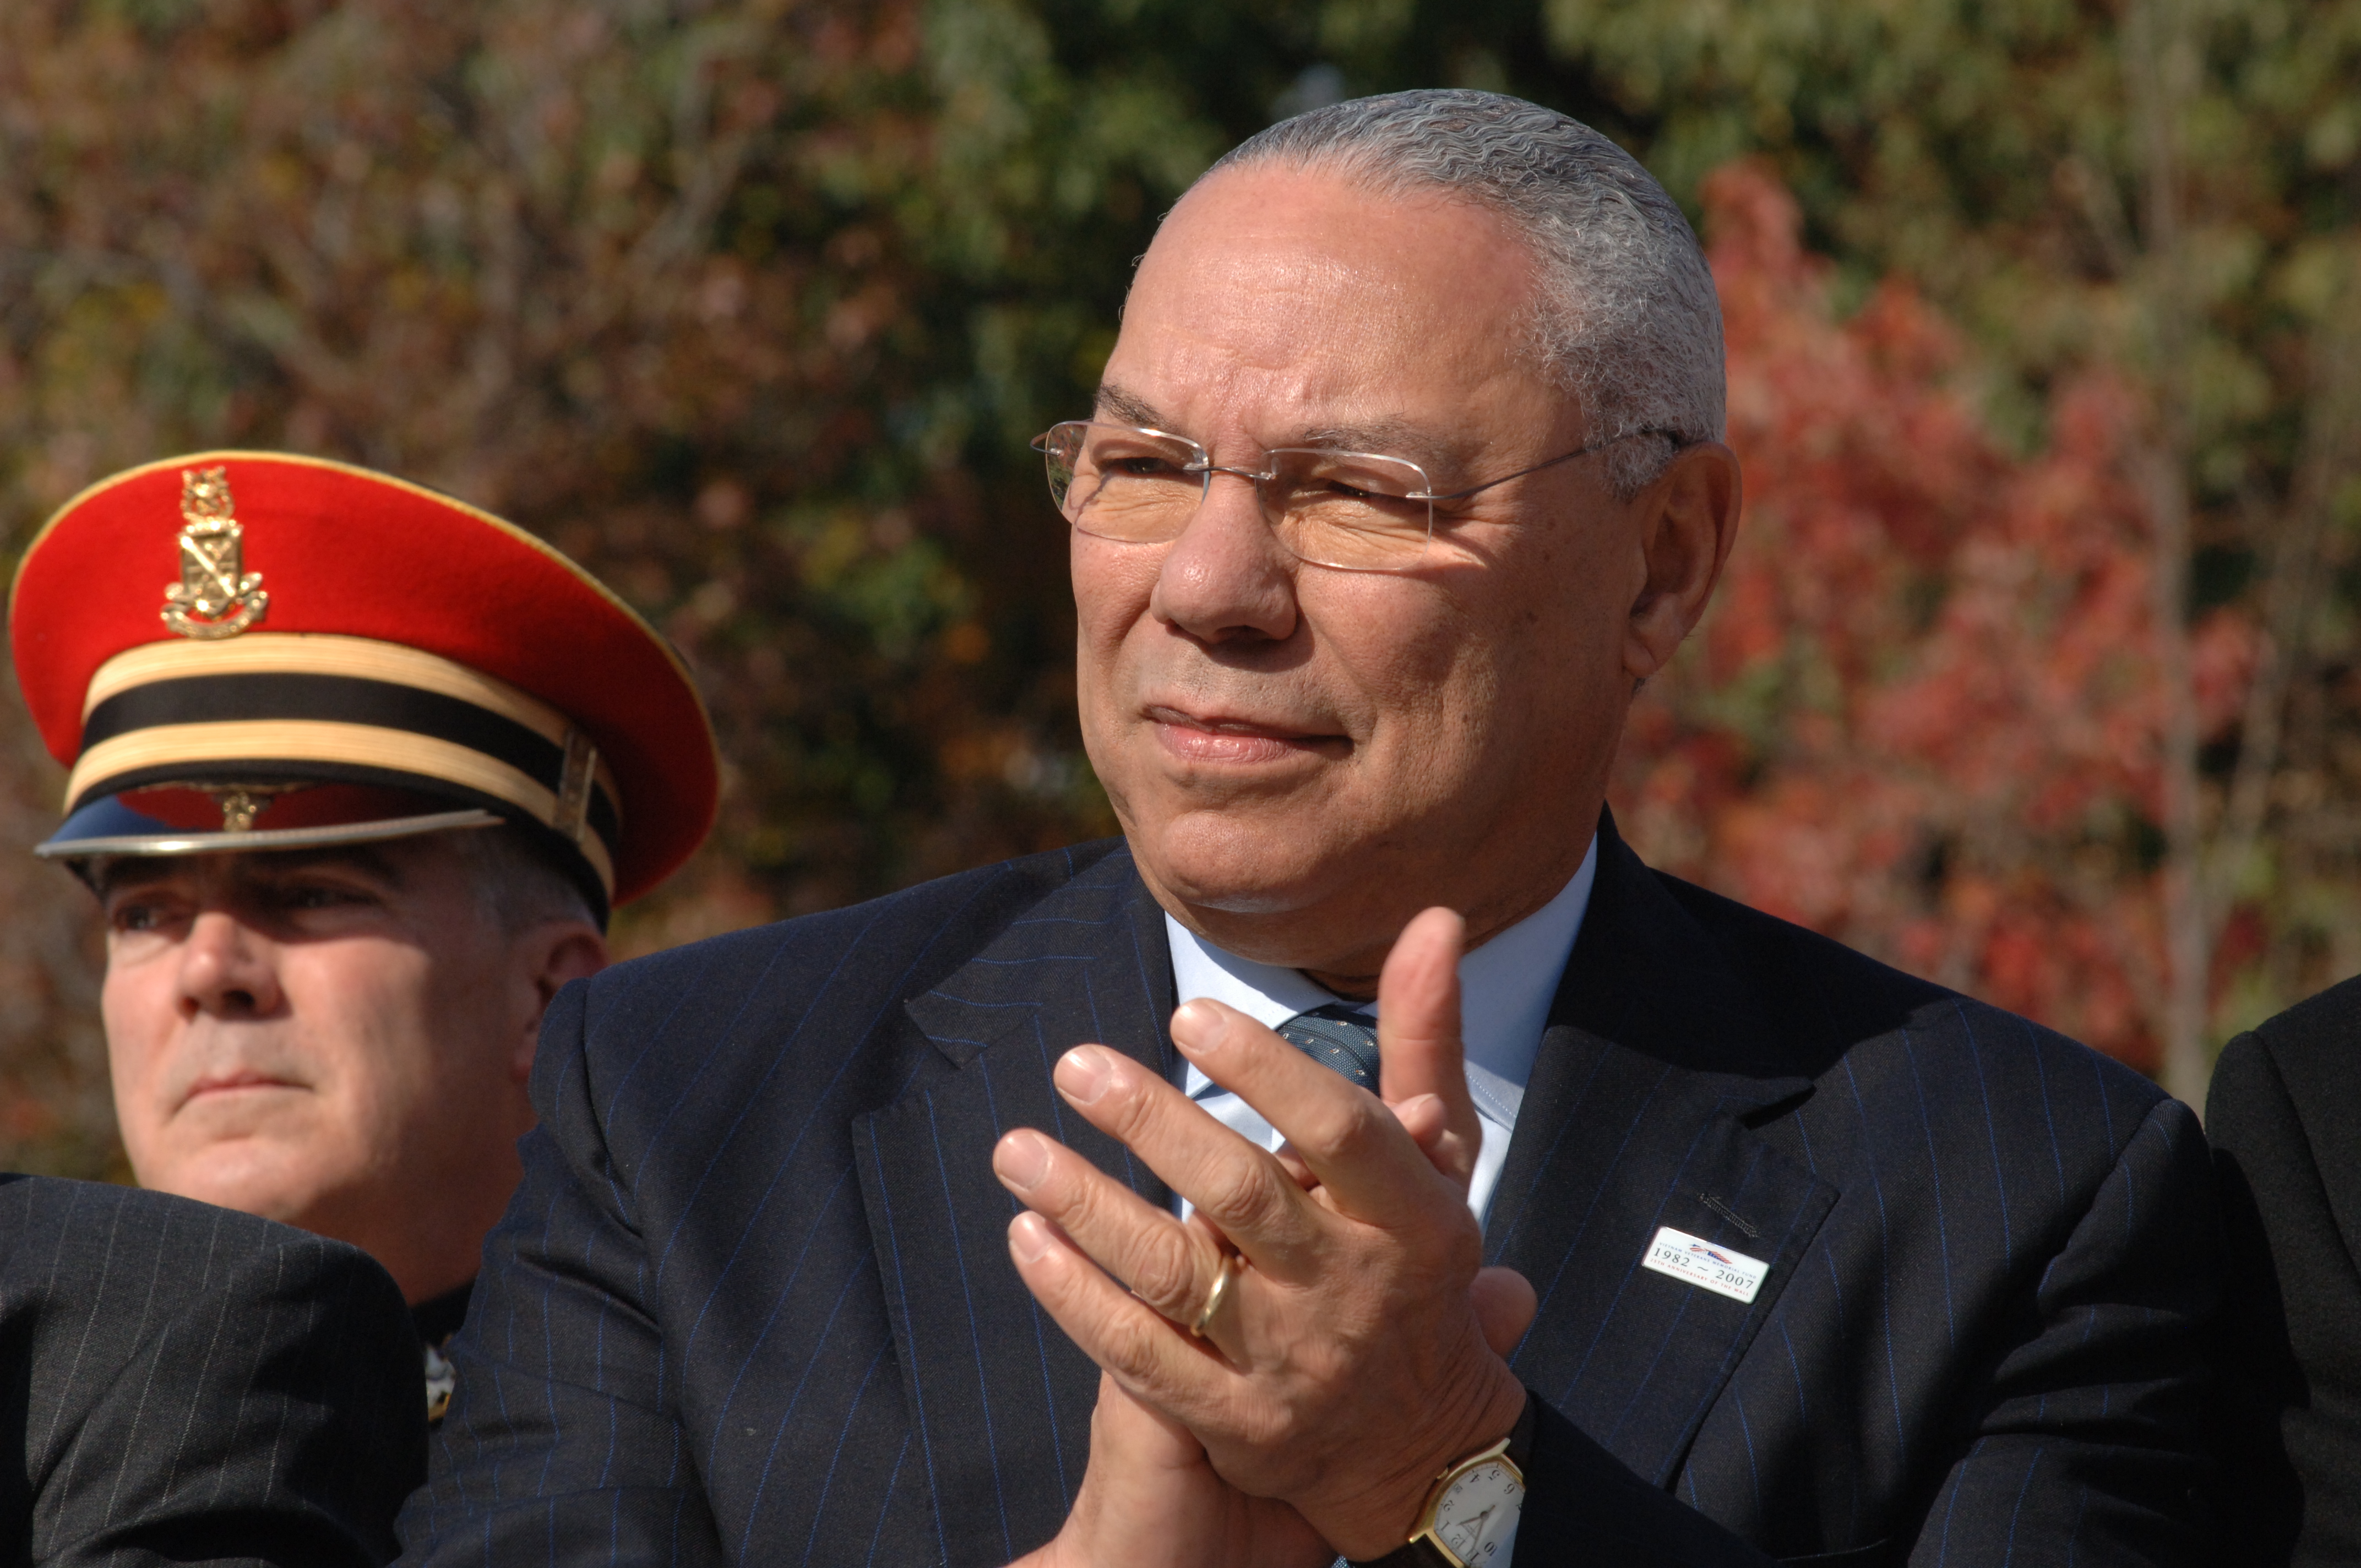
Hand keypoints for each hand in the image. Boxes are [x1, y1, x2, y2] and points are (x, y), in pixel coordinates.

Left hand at [993, 907, 1535, 1558]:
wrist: (1423, 1445)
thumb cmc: (1415, 1266)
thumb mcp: (1436, 1164)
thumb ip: (1423, 1040)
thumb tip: (1433, 918)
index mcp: (1415, 1220)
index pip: (1341, 1131)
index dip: (1265, 1068)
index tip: (1186, 1012)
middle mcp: (1355, 1291)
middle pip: (1242, 1195)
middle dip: (1151, 1124)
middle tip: (1075, 1065)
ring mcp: (1292, 1365)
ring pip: (1174, 1273)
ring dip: (1087, 1205)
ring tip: (1017, 1148)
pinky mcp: (1238, 1425)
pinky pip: (1139, 1355)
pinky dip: (1076, 1295)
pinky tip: (1026, 1237)